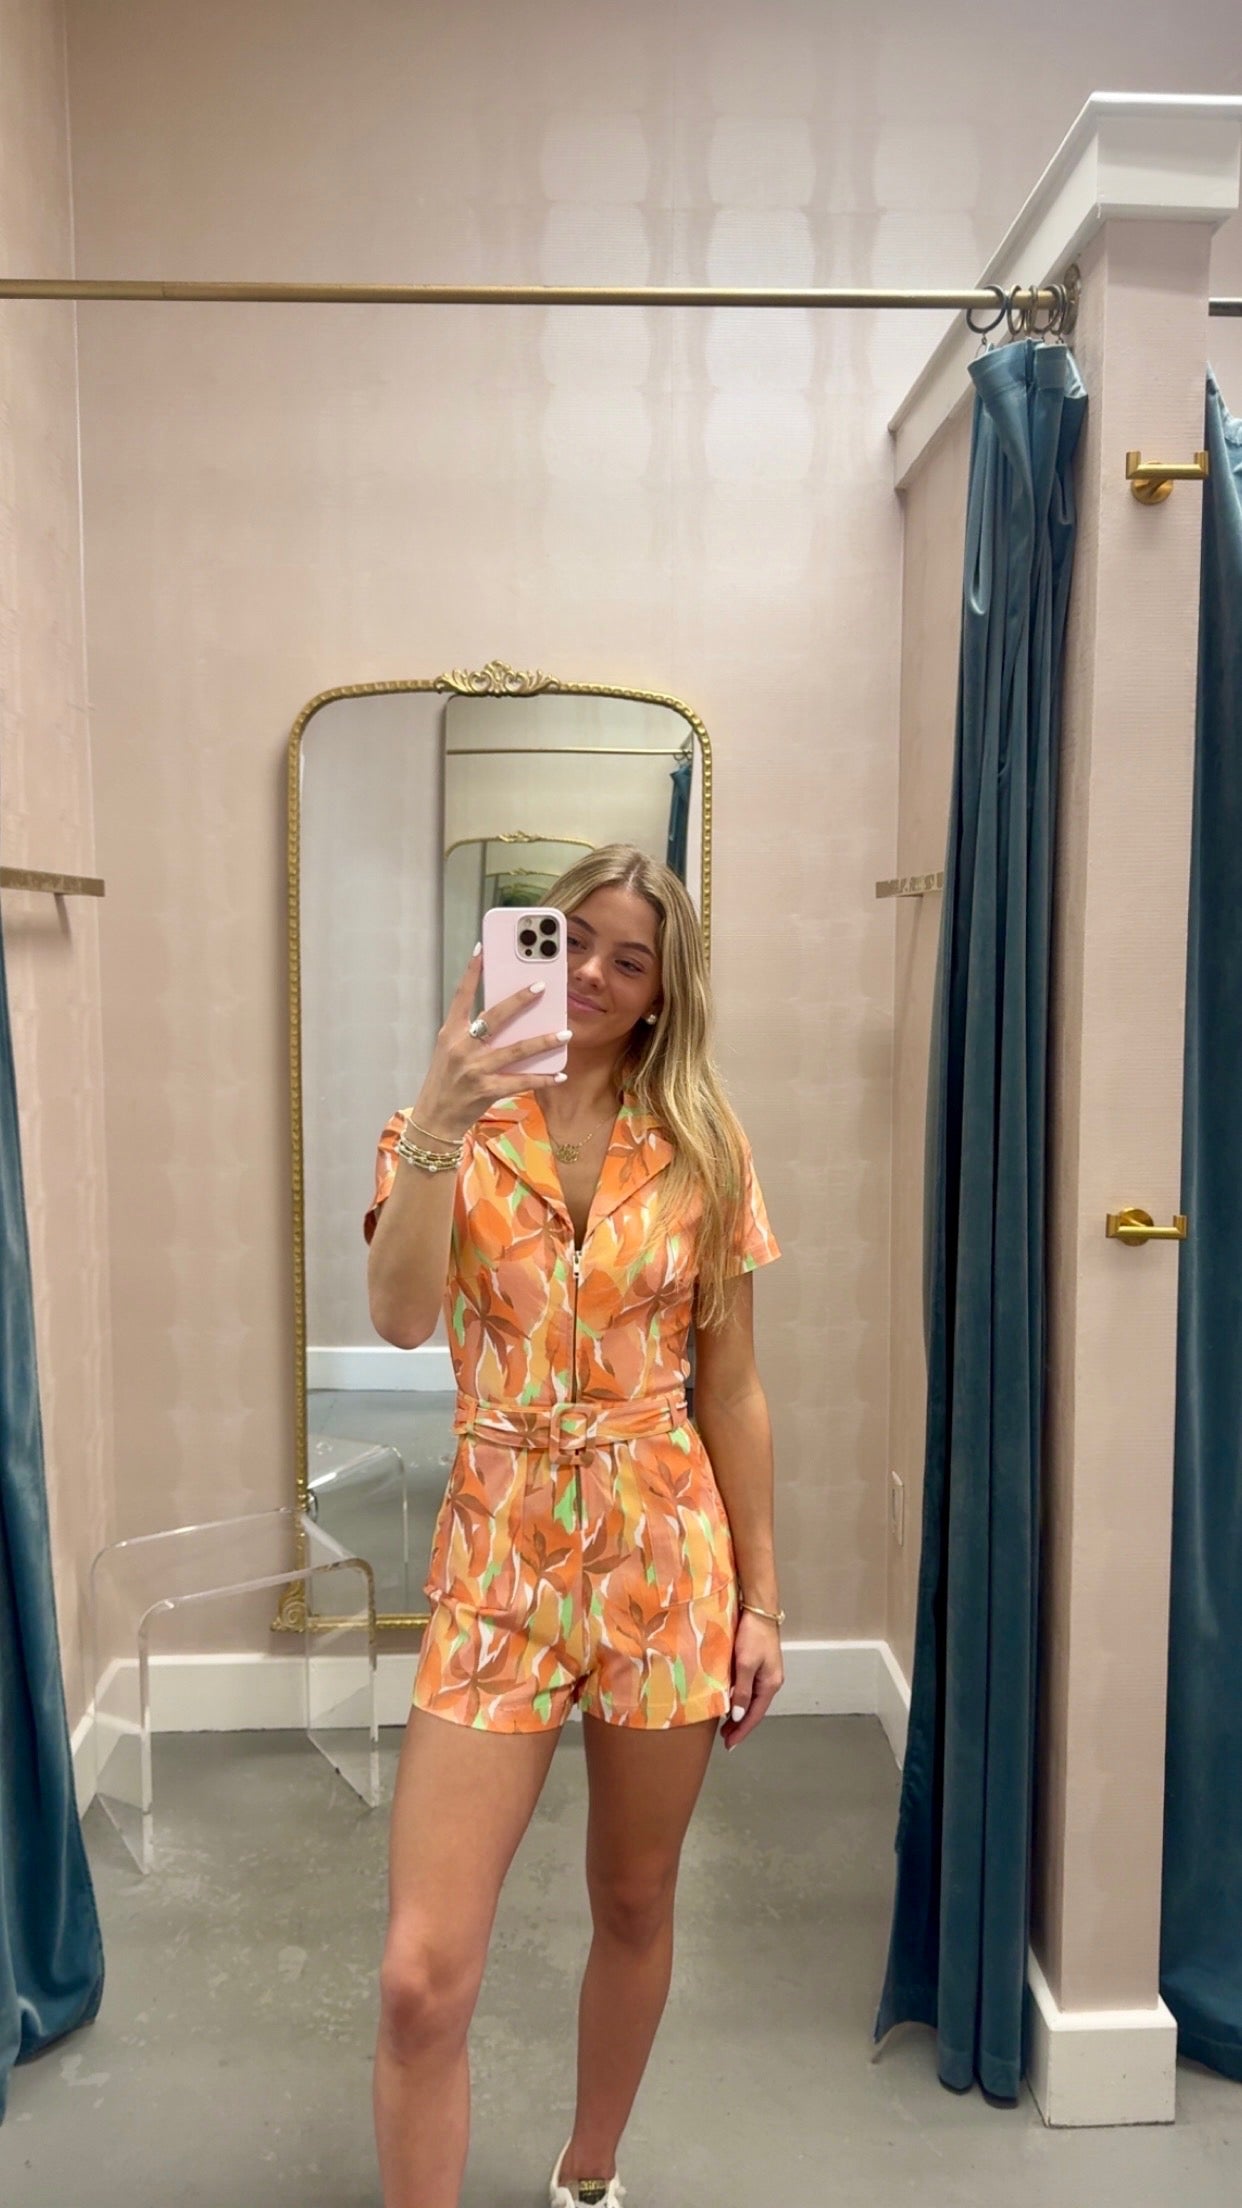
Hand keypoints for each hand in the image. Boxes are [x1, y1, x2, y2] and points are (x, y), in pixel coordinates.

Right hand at [412, 949, 568, 1141]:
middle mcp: (462, 1047)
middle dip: (520, 1000)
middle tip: (541, 987)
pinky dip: (543, 1079)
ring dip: (544, 1041)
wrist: (434, 1119)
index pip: (461, 995)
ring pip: (516, 1049)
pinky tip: (560, 1075)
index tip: (483, 949)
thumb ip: (472, 1034)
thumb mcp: (450, 1052)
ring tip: (565, 1033)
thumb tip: (508, 1017)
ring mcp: (475, 1069)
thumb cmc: (445, 1082)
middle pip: (495, 1017)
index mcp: (450, 1033)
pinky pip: (521, 1082)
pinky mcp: (487, 1090)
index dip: (472, 972)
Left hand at [722, 1610, 783, 1749]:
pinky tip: (731, 1701)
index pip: (755, 1715)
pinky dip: (740, 1699)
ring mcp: (766, 1673)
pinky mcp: (759, 1664)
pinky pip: (749, 1689)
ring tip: (726, 1724)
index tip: (729, 1744)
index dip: (742, 1731)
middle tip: (725, 1738)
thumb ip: (742, 1691)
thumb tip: (739, 1717)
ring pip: (752, 1700)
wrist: (759, 1609)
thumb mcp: (745, 1664)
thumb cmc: (753, 1635)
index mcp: (770, 1684)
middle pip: (755, 1710)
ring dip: (740, 1713)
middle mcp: (771, 1681)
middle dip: (741, 1725)